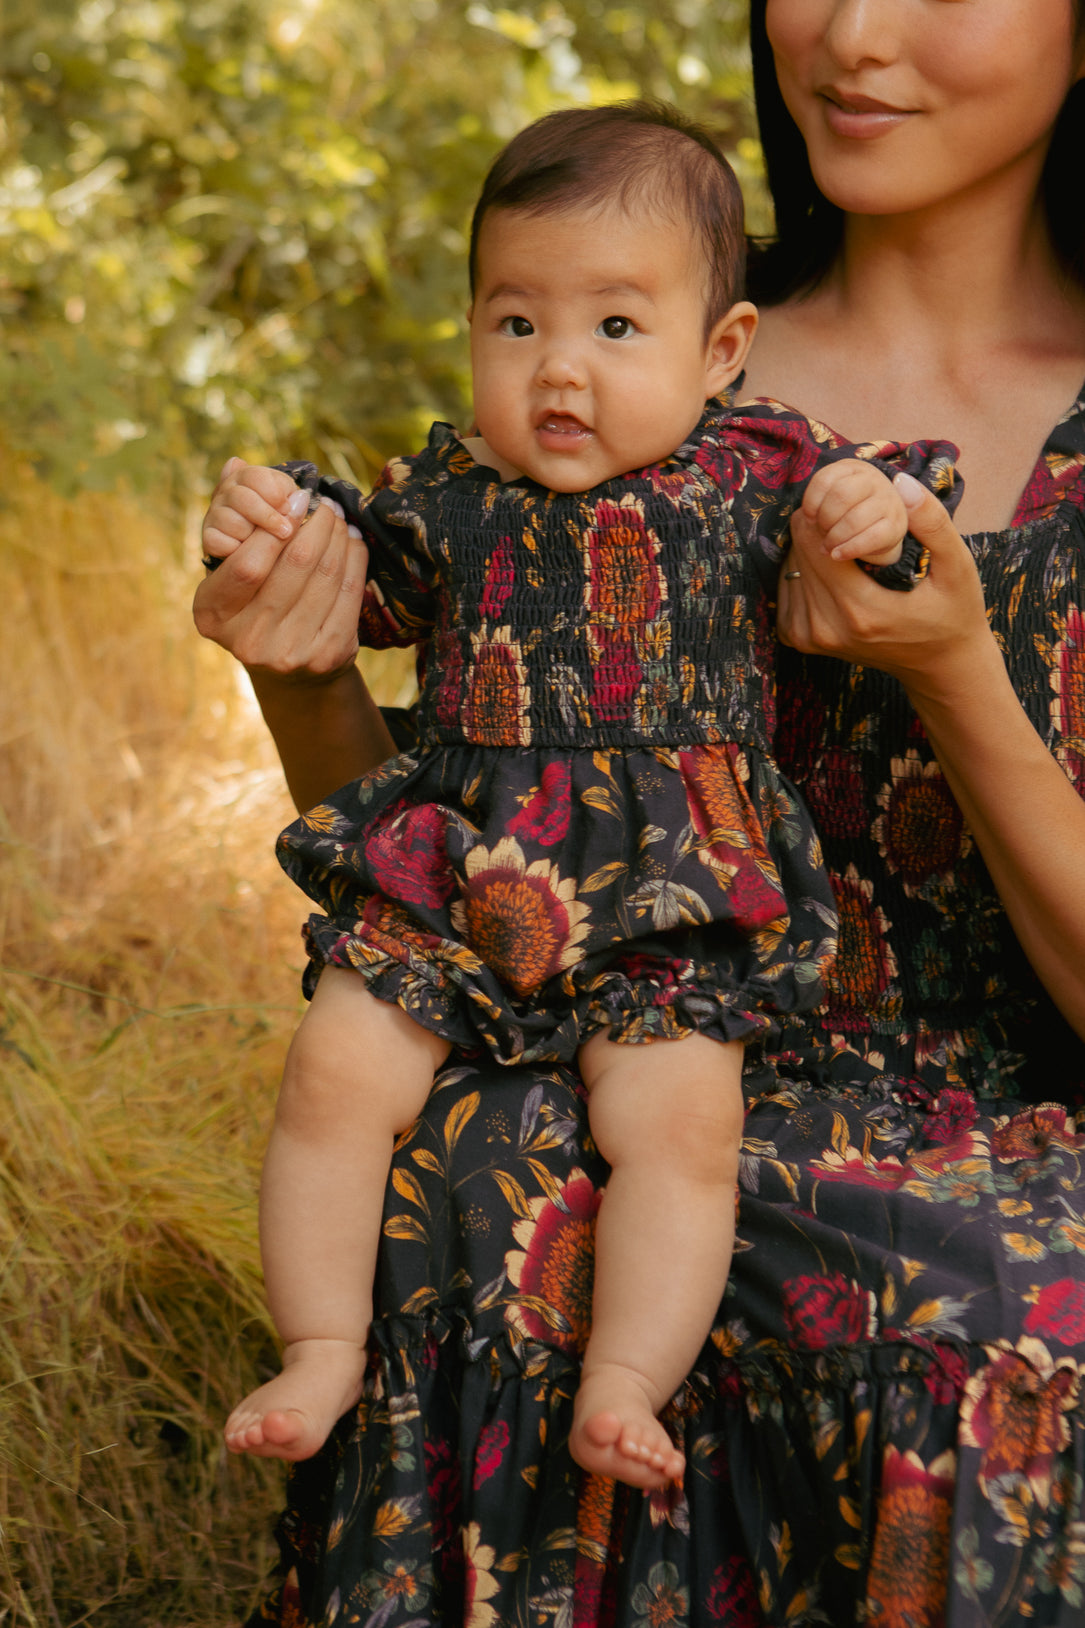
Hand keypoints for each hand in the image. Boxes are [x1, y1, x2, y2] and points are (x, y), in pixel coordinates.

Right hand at [193, 470, 367, 683]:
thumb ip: (233, 525)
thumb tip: (234, 463)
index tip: (298, 499)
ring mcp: (289, 653)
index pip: (246, 562)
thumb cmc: (255, 608)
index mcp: (212, 615)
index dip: (277, 524)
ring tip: (340, 519)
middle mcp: (247, 640)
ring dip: (338, 537)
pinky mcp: (327, 656)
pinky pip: (349, 594)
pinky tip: (353, 543)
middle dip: (316, 524)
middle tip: (326, 504)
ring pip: (325, 575)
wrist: (290, 675)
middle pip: (293, 564)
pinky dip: (355, 561)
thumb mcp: (231, 578)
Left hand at [778, 472, 995, 698]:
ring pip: (789, 567)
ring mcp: (810, 638)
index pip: (815, 541)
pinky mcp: (800, 640)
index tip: (850, 505)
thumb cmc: (953, 613)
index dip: (827, 512)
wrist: (939, 666)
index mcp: (861, 611)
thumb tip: (900, 482)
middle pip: (798, 551)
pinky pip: (785, 588)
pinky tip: (831, 570)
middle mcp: (827, 628)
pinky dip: (802, 571)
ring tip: (844, 545)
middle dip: (819, 526)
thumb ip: (933, 523)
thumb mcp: (958, 567)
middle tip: (848, 519)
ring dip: (809, 548)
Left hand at [799, 458, 906, 565]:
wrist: (880, 524)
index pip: (824, 479)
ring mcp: (888, 501)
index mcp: (853, 468)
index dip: (811, 502)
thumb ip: (818, 500)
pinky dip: (849, 550)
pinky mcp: (896, 525)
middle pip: (840, 496)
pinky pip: (870, 538)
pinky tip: (837, 555)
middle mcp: (874, 479)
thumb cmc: (848, 509)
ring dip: (834, 538)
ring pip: (854, 520)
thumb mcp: (832, 497)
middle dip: (825, 519)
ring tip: (828, 546)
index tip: (810, 517)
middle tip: (823, 531)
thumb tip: (809, 519)